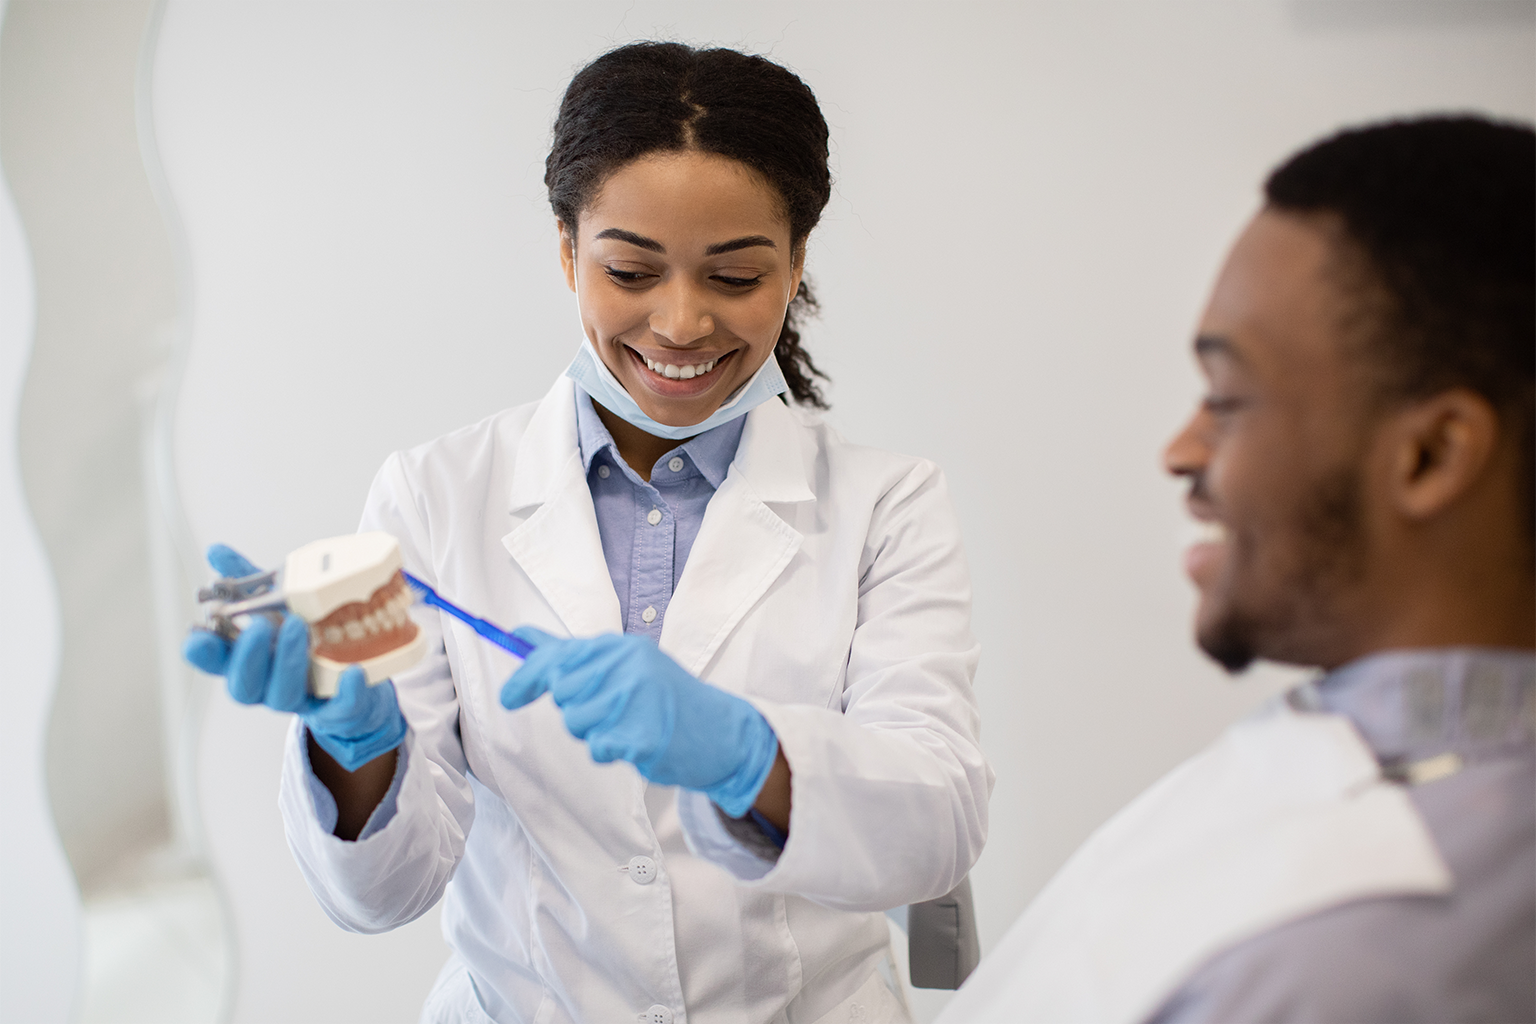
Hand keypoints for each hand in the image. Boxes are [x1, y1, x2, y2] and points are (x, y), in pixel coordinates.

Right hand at [183, 544, 405, 770]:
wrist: (357, 676)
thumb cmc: (307, 639)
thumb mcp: (278, 606)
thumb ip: (248, 583)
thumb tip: (216, 551)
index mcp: (250, 660)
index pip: (215, 662)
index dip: (203, 653)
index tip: (196, 636)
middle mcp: (269, 683)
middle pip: (244, 685)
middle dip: (248, 655)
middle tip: (260, 625)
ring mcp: (303, 697)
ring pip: (284, 695)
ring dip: (288, 662)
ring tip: (299, 627)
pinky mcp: (339, 708)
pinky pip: (340, 708)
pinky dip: (346, 691)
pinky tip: (353, 671)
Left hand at [500, 629, 778, 817]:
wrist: (720, 732)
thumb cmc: (664, 697)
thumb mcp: (623, 663)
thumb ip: (570, 653)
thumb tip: (518, 635)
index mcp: (620, 647)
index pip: (557, 657)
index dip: (525, 679)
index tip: (507, 697)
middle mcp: (626, 667)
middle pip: (563, 694)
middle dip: (577, 708)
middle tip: (610, 710)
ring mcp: (635, 701)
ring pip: (576, 724)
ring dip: (595, 732)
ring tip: (628, 724)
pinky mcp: (642, 737)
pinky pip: (598, 749)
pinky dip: (612, 751)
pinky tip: (636, 742)